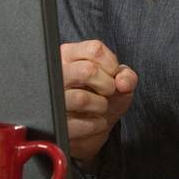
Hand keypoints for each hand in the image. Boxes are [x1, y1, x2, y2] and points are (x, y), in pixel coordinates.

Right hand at [60, 39, 136, 163]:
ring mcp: (51, 98)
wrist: (87, 129)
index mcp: (69, 55)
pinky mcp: (53, 123)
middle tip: (109, 91)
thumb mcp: (116, 82)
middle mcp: (55, 73)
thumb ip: (126, 76)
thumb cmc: (99, 97)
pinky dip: (95, 124)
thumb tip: (123, 82)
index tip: (113, 75)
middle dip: (107, 85)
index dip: (111, 64)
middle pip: (87, 70)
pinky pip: (78, 124)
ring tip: (101, 107)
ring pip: (81, 98)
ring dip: (101, 105)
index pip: (95, 49)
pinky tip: (94, 121)